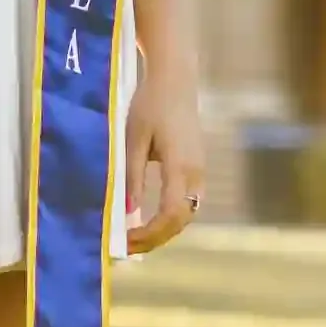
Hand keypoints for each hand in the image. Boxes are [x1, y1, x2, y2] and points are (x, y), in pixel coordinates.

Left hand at [124, 59, 205, 254]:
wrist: (175, 79)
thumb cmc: (150, 104)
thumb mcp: (133, 139)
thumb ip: (131, 176)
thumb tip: (128, 214)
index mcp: (180, 166)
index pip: (169, 215)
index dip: (148, 234)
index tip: (125, 242)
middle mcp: (196, 174)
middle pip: (181, 221)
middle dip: (155, 239)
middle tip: (127, 247)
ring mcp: (200, 171)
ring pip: (187, 215)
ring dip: (163, 231)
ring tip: (135, 237)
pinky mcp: (198, 168)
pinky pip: (188, 203)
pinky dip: (170, 218)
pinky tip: (149, 220)